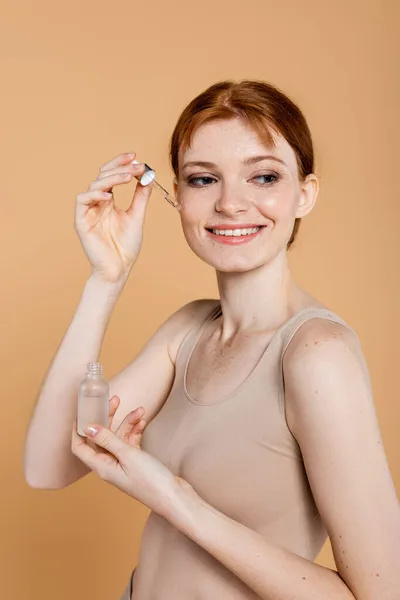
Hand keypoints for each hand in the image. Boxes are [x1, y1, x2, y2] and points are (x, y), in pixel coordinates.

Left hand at [71, 397, 181, 520]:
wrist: (174, 497)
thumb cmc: (150, 481)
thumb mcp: (128, 455)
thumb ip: (108, 439)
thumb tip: (87, 427)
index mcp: (101, 466)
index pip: (80, 447)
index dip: (78, 429)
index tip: (83, 411)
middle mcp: (109, 465)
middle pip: (101, 437)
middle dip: (108, 418)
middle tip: (116, 401)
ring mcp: (122, 464)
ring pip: (119, 437)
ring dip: (128, 423)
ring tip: (141, 411)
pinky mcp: (135, 462)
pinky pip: (130, 442)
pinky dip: (135, 431)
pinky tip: (143, 422)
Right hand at [74, 152, 152, 283]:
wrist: (119, 268)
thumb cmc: (126, 246)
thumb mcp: (137, 216)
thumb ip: (140, 197)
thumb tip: (147, 177)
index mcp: (108, 201)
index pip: (112, 176)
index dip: (121, 164)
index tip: (137, 158)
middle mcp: (96, 203)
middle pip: (102, 176)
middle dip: (118, 167)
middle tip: (135, 163)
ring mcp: (88, 211)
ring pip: (94, 186)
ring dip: (111, 178)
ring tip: (128, 177)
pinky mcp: (81, 221)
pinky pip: (82, 201)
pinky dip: (95, 195)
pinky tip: (110, 196)